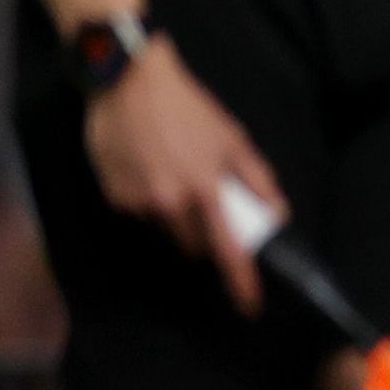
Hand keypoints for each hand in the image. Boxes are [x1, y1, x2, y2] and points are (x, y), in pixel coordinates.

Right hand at [88, 41, 278, 314]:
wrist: (129, 85)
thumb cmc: (189, 110)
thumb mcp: (233, 139)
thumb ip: (257, 180)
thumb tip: (275, 214)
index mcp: (207, 188)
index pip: (228, 249)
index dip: (241, 280)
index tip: (249, 305)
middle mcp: (171, 203)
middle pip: (194, 244)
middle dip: (204, 234)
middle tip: (204, 200)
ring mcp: (139, 202)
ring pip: (167, 229)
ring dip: (176, 214)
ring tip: (173, 171)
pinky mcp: (114, 198)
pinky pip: (141, 213)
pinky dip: (149, 200)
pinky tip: (148, 168)